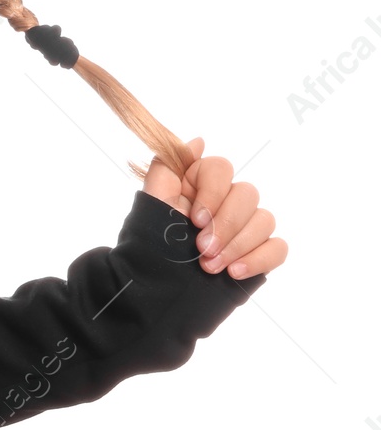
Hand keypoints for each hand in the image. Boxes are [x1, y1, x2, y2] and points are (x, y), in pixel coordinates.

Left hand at [142, 136, 286, 279]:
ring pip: (265, 220)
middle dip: (226, 225)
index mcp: (199, 183)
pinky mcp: (257, 252)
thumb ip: (167, 166)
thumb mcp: (151, 201)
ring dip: (238, 245)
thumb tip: (198, 142)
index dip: (212, 193)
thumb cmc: (150, 242)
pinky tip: (234, 272)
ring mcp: (244, 227)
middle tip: (203, 249)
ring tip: (211, 266)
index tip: (195, 220)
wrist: (156, 287)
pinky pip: (278, 247)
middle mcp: (225, 201)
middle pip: (248, 194)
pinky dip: (259, 259)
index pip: (222, 169)